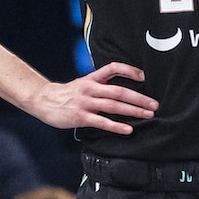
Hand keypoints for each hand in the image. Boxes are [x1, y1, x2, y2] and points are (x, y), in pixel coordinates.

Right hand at [25, 62, 156, 134]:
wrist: (43, 100)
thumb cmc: (67, 94)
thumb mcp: (83, 83)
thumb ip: (100, 85)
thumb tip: (121, 90)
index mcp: (92, 78)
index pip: (113, 68)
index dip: (129, 70)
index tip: (144, 76)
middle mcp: (90, 89)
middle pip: (119, 91)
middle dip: (139, 98)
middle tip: (154, 104)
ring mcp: (85, 103)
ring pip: (113, 106)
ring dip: (133, 111)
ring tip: (148, 115)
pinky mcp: (80, 117)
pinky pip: (102, 122)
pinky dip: (116, 126)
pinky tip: (128, 129)